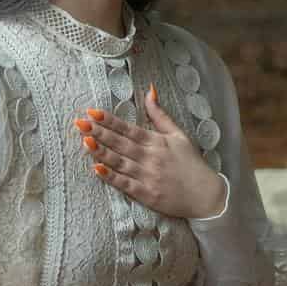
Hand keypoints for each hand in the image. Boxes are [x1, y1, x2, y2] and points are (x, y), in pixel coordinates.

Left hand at [74, 86, 226, 221]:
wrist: (206, 195)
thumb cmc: (192, 163)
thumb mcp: (178, 135)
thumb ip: (160, 114)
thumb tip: (149, 90)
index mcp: (157, 142)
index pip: (129, 128)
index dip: (109, 120)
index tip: (92, 112)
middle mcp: (151, 157)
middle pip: (120, 143)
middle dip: (99, 132)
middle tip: (80, 123)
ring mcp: (148, 176)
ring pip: (119, 162)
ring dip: (101, 151)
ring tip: (84, 141)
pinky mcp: (147, 194)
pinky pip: (125, 184)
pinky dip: (111, 177)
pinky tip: (97, 169)